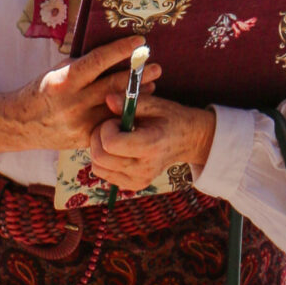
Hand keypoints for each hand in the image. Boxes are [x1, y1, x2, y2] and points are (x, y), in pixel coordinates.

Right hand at [0, 34, 158, 160]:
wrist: (21, 124)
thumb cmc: (42, 91)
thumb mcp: (56, 71)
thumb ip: (81, 63)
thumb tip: (110, 50)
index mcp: (64, 79)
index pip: (98, 60)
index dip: (121, 50)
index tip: (139, 41)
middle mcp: (74, 101)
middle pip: (114, 85)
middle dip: (138, 75)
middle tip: (156, 66)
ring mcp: (81, 123)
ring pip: (117, 107)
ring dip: (138, 96)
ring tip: (153, 84)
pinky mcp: (86, 138)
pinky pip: (111, 125)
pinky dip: (126, 115)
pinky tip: (138, 107)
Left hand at [87, 95, 215, 193]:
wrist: (187, 140)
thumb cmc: (171, 118)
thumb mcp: (156, 104)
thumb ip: (131, 102)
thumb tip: (108, 99)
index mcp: (150, 146)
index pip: (111, 144)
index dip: (106, 128)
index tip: (116, 119)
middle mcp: (144, 169)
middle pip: (100, 158)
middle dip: (97, 138)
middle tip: (110, 126)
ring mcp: (139, 180)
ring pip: (98, 167)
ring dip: (99, 149)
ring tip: (114, 137)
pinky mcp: (134, 185)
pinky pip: (104, 174)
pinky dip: (104, 160)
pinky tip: (117, 149)